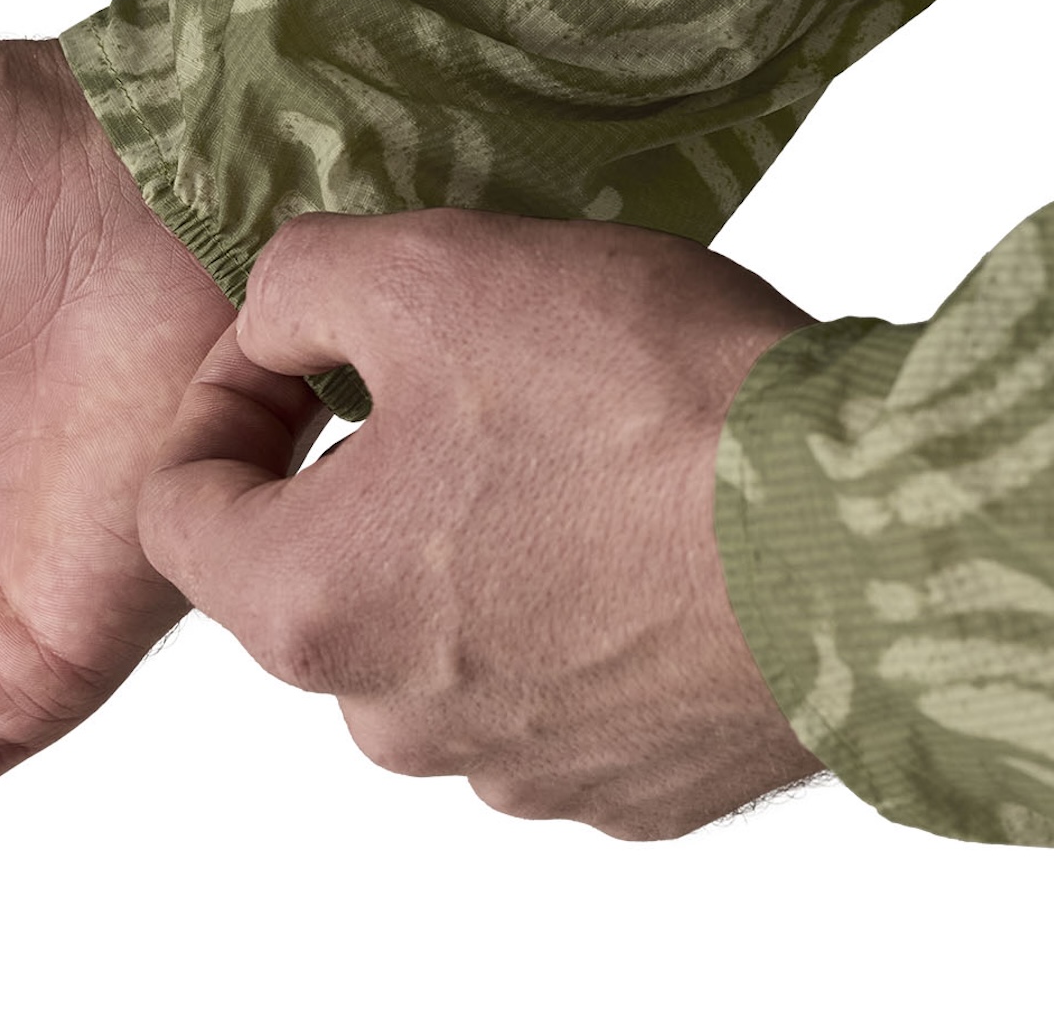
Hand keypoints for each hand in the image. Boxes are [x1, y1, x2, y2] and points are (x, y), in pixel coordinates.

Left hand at [139, 207, 828, 839]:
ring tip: (576, 439)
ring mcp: (525, 771)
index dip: (223, 400)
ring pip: (438, 629)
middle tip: (462, 371)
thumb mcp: (424, 269)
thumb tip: (281, 320)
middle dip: (358, 468)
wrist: (877, 532)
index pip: (176, 509)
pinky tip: (648, 522)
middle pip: (312, 573)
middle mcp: (397, 722)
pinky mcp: (639, 785)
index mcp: (309, 607)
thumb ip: (296, 284)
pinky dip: (576, 604)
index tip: (303, 347)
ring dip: (472, 538)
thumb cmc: (646, 405)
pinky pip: (557, 680)